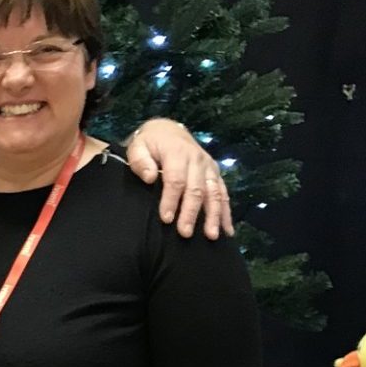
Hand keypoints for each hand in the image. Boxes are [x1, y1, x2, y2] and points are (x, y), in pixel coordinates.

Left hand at [125, 119, 231, 239]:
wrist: (168, 131)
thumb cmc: (150, 143)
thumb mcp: (138, 146)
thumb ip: (140, 161)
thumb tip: (150, 177)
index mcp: (178, 153)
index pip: (176, 179)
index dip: (171, 200)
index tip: (166, 219)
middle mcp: (197, 160)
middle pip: (196, 189)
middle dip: (191, 213)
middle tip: (185, 233)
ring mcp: (209, 168)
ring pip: (214, 193)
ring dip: (213, 215)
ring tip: (211, 236)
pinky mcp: (215, 174)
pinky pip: (223, 194)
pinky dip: (226, 212)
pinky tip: (227, 230)